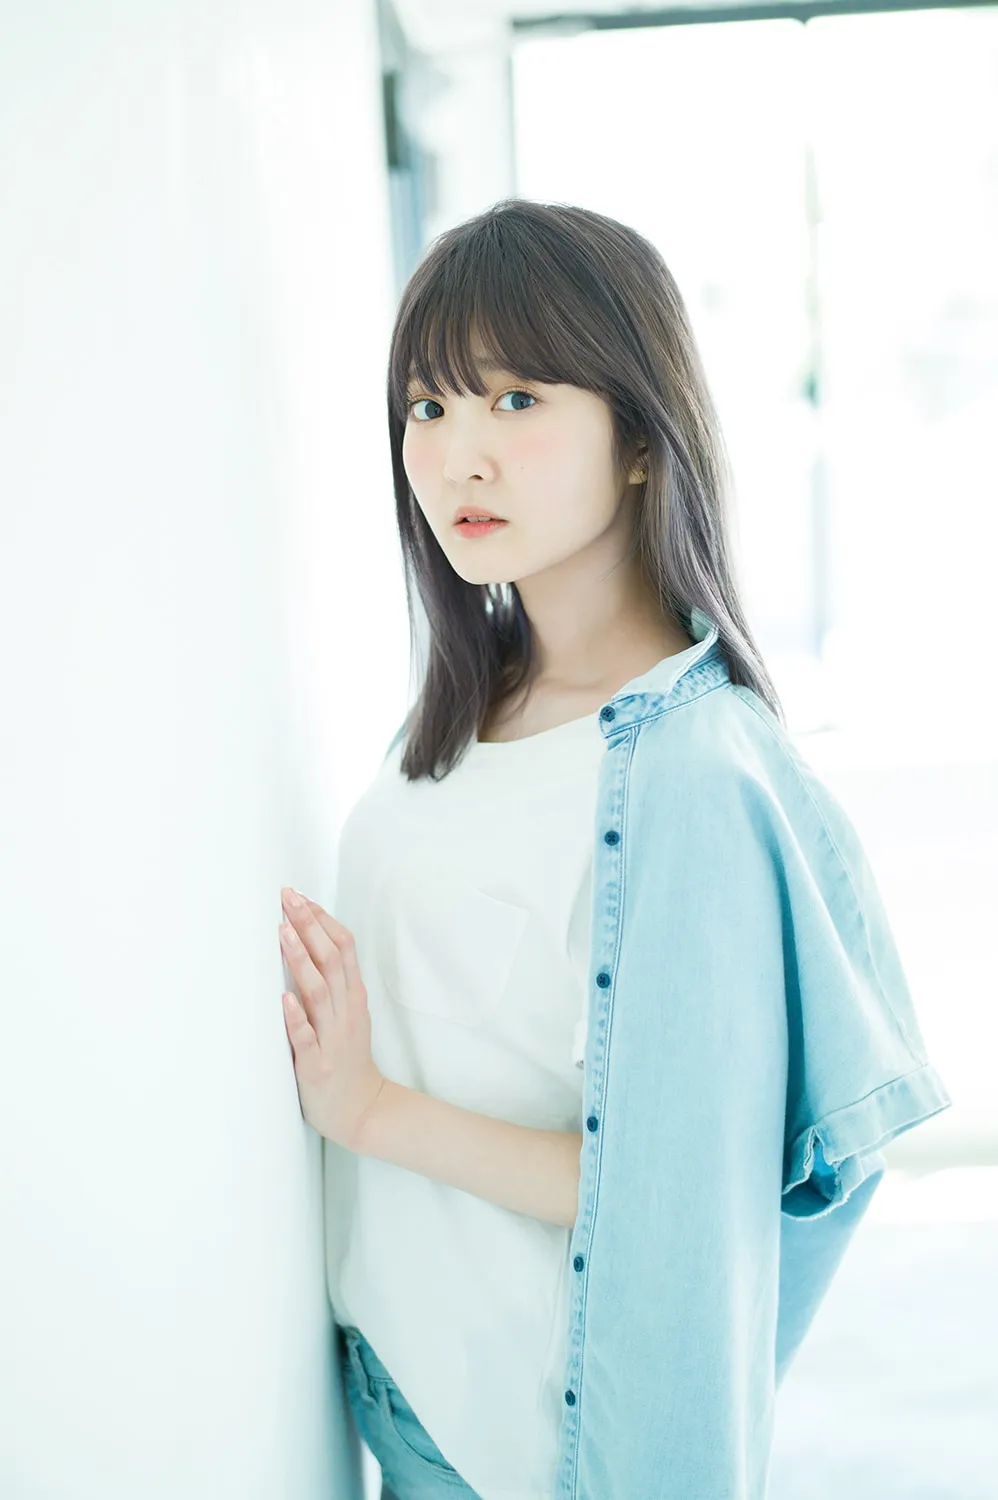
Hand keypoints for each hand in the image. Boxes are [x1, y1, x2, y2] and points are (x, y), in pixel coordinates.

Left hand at [278, 887, 384, 1150]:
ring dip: (300, 960)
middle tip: (288, 899)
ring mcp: (333, 1037)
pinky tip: (284, 997)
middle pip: (332, 960)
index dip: (323, 920)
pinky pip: (307, 1037)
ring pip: (319, 991)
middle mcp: (346, 1011)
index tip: (301, 897)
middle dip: (309, 926)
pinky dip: (296, 1016)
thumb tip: (308, 945)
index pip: (344, 947)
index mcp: (353, 997)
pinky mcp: (318, 1064)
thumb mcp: (348, 1014)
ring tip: (282, 933)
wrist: (361, 1109)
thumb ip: (333, 984)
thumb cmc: (348, 1058)